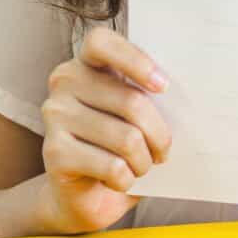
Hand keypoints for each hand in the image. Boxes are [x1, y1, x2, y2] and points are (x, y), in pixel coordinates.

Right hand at [30, 26, 172, 235]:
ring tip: (141, 166)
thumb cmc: (118, 148)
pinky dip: (127, 180)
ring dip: (144, 161)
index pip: (102, 42)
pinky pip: (112, 166)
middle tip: (163, 152)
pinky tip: (120, 180)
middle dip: (159, 135)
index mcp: (85, 64)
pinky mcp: (54, 152)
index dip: (135, 60)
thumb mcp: (134, 117)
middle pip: (132, 101)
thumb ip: (148, 97)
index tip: (164, 87)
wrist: (84, 195)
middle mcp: (64, 82)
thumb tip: (183, 96)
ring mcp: (55, 116)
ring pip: (127, 138)